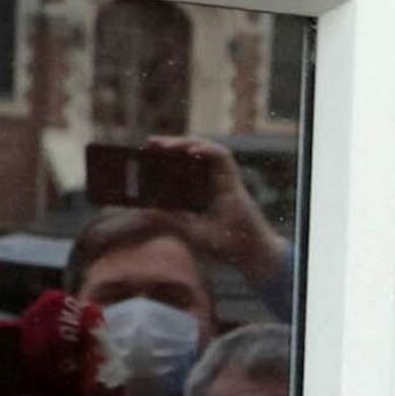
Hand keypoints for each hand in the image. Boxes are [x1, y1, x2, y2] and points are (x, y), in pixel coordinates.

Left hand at [146, 136, 288, 284]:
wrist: (248, 253)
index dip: (162, 157)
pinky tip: (193, 151)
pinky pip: (222, 156)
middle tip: (150, 142)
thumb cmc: (223, 244)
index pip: (179, 165)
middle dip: (170, 144)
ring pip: (203, 149)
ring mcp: (222, 178)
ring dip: (184, 143)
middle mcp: (210, 180)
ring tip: (166, 145)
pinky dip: (208, 150)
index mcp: (198, 190)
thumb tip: (147, 210)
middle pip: (188, 153)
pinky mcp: (234, 179)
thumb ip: (170, 220)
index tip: (145, 152)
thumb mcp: (189, 231)